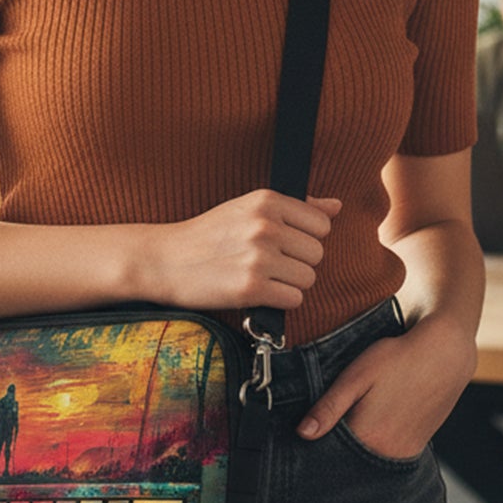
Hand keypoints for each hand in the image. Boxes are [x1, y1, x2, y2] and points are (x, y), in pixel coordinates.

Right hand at [144, 189, 339, 310]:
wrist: (165, 260)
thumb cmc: (208, 234)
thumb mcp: (247, 208)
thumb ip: (297, 208)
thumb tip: (336, 206)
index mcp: (266, 201)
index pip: (321, 225)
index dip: (304, 238)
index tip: (282, 243)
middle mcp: (265, 226)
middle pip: (317, 254)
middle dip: (297, 263)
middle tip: (269, 263)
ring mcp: (259, 257)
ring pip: (308, 279)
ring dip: (289, 284)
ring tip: (261, 277)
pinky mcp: (251, 288)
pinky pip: (294, 300)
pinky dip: (279, 302)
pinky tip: (257, 292)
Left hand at [296, 312, 475, 457]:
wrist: (445, 353)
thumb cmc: (397, 359)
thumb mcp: (356, 376)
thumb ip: (329, 407)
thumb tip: (303, 434)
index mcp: (369, 437)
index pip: (331, 454)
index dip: (317, 442)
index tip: (306, 433)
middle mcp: (389, 453)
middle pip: (350, 459)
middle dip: (335, 446)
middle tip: (326, 424)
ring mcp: (405, 452)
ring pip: (368, 457)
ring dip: (356, 445)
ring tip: (353, 417)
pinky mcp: (417, 446)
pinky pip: (386, 453)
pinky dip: (374, 443)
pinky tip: (372, 422)